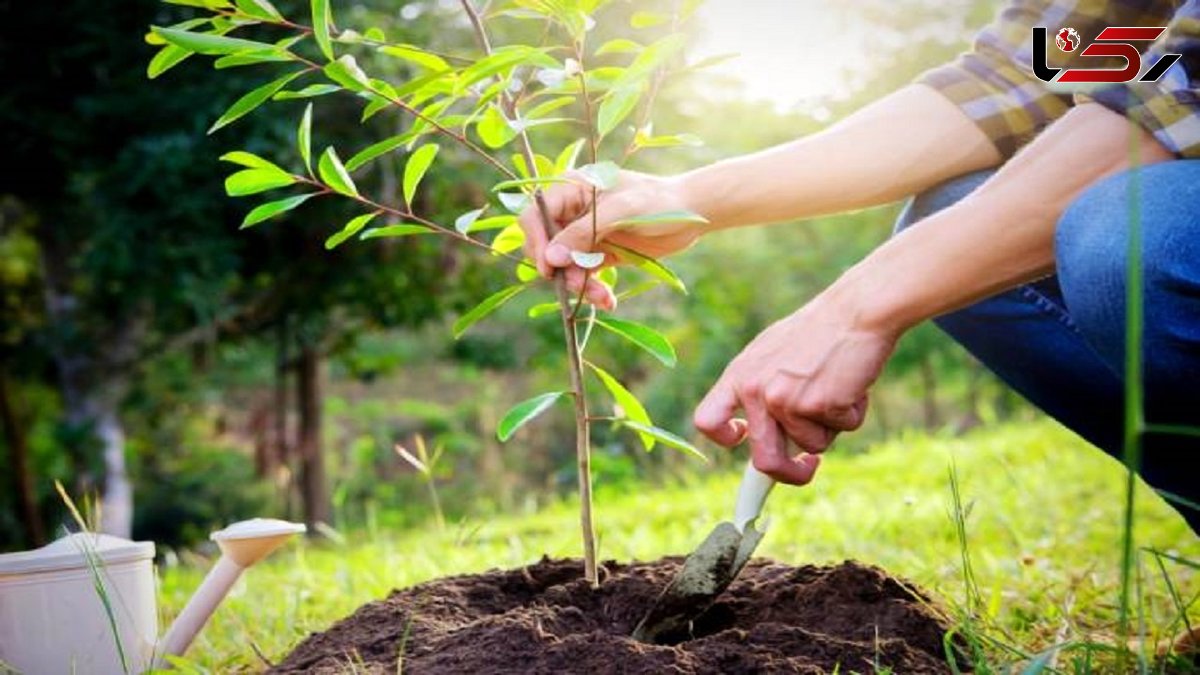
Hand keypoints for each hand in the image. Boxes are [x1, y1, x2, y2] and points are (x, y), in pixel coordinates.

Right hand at [517, 170, 707, 308]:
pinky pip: (584, 276)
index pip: (535, 215)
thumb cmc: (657, 201)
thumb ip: (583, 233)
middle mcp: (572, 212)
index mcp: (571, 189)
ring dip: (579, 285)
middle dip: (561, 269)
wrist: (691, 214)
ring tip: (603, 298)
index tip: (549, 267)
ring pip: (565, 267)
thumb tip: (551, 258)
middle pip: (546, 246)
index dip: (537, 241)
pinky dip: (593, 291)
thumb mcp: (620, 211)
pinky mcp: (598, 254)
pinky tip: (607, 301)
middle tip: (580, 285)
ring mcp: (584, 235)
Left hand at [693, 291, 896, 485]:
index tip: (744, 439)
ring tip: (838, 385)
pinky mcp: (819, 405)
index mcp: (739, 376)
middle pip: (764, 460)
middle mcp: (756, 391)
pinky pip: (843, 429)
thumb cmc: (820, 332)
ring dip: (832, 425)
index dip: (724, 439)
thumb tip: (759, 436)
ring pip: (814, 444)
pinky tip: (853, 382)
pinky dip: (853, 413)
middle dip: (789, 474)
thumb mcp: (773, 354)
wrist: (857, 310)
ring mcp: (786, 400)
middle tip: (807, 468)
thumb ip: (762, 389)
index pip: (708, 421)